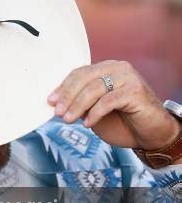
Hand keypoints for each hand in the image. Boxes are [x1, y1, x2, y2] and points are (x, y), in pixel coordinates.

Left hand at [47, 60, 179, 150]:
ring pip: (94, 88)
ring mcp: (128, 78)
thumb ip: (81, 104)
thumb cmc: (124, 122)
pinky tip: (88, 123)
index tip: (50, 101)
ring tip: (68, 119)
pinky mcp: (135, 91)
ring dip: (78, 105)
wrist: (151, 133)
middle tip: (57, 111)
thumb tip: (58, 105)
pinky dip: (95, 112)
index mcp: (107, 69)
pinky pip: (108, 100)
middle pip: (85, 78)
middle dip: (68, 96)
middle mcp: (118, 68)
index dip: (63, 87)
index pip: (80, 73)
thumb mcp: (95, 112)